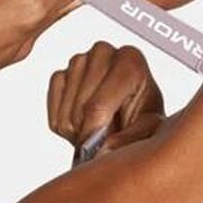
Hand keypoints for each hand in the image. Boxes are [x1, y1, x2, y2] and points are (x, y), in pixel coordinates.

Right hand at [47, 41, 165, 163]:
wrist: (129, 111)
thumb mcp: (149, 130)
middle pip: (81, 107)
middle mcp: (103, 52)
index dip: (94, 132)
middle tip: (104, 138)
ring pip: (67, 109)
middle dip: (88, 131)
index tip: (97, 150)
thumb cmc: (142, 115)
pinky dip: (63, 121)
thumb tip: (104, 149)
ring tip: (98, 127)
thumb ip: (130, 139)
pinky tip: (83, 121)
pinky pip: (53, 106)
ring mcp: (79, 60)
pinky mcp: (62, 73)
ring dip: (78, 127)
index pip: (99, 104)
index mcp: (130, 59)